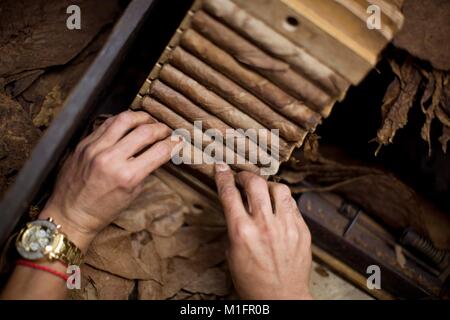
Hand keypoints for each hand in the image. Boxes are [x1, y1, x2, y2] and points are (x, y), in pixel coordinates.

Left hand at [40, 111, 180, 251]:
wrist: (70, 214)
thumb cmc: (104, 209)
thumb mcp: (133, 193)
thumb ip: (145, 169)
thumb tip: (158, 150)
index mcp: (127, 177)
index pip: (159, 151)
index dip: (174, 144)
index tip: (178, 142)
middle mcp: (111, 159)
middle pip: (145, 131)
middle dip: (161, 129)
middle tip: (166, 131)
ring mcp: (95, 148)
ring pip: (125, 119)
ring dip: (143, 118)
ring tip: (149, 122)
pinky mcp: (84, 144)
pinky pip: (107, 123)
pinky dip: (123, 121)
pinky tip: (129, 124)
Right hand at [215, 164, 312, 299]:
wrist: (281, 298)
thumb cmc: (252, 280)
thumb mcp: (232, 253)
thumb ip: (235, 226)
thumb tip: (236, 205)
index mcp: (242, 231)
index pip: (230, 193)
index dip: (223, 176)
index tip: (221, 168)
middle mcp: (265, 225)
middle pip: (255, 183)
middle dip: (246, 175)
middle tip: (242, 177)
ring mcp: (286, 226)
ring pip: (279, 188)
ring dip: (267, 185)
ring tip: (263, 191)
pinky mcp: (302, 230)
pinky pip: (292, 205)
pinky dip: (282, 201)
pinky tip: (277, 207)